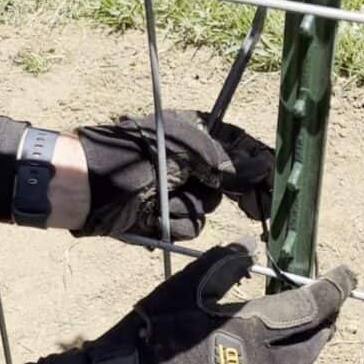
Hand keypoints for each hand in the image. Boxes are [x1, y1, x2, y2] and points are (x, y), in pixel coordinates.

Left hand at [75, 110, 272, 239]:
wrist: (86, 188)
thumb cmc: (130, 157)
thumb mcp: (184, 150)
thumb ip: (225, 160)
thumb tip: (261, 167)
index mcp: (194, 136)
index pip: (240, 148)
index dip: (261, 166)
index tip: (276, 184)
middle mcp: (189, 163)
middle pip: (231, 184)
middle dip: (242, 196)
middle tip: (259, 212)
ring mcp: (177, 190)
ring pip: (209, 208)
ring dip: (189, 206)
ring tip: (162, 197)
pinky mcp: (165, 217)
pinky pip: (187, 226)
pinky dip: (172, 221)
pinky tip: (152, 213)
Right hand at [84, 241, 355, 363]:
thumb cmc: (154, 332)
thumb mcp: (185, 288)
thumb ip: (222, 266)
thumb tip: (251, 246)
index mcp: (254, 330)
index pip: (312, 308)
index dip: (334, 290)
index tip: (346, 274)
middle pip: (313, 346)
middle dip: (327, 324)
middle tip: (330, 307)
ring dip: (305, 352)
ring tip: (303, 336)